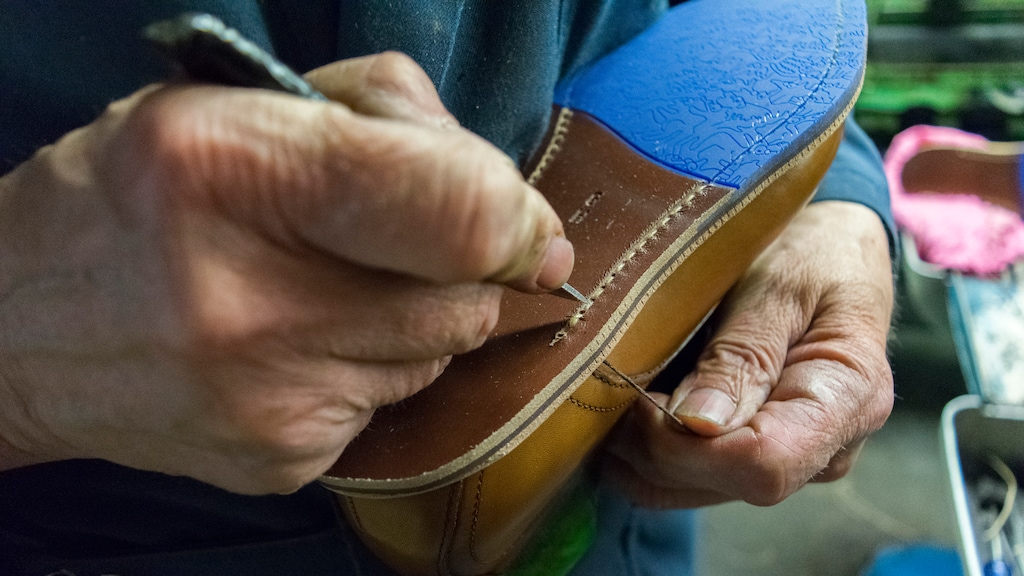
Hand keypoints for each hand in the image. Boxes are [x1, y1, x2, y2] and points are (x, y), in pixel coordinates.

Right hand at [0, 53, 572, 493]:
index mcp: (230, 169)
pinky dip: (366, 370)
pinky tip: (291, 346)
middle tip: (388, 243)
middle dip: (458, 267)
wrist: (15, 333)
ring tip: (316, 289)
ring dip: (409, 316)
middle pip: (465, 298)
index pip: (456, 212)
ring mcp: (264, 398)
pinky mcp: (280, 459)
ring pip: (436, 354)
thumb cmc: (131, 197)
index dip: (515, 219)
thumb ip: (390, 121)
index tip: (524, 227)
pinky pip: (388, 404)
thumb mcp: (235, 104)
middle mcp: (246, 300)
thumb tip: (515, 211)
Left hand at [604, 201, 893, 507]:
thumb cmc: (813, 257)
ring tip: (615, 392)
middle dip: (653, 444)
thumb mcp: (777, 287)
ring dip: (640, 453)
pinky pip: (689, 481)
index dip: (689, 445)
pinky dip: (645, 454)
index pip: (764, 463)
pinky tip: (627, 410)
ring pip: (695, 491)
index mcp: (847, 401)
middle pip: (725, 482)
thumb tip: (697, 425)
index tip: (641, 396)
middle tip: (612, 384)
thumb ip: (743, 355)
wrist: (837, 255)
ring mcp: (790, 463)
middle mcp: (825, 451)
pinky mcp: (754, 461)